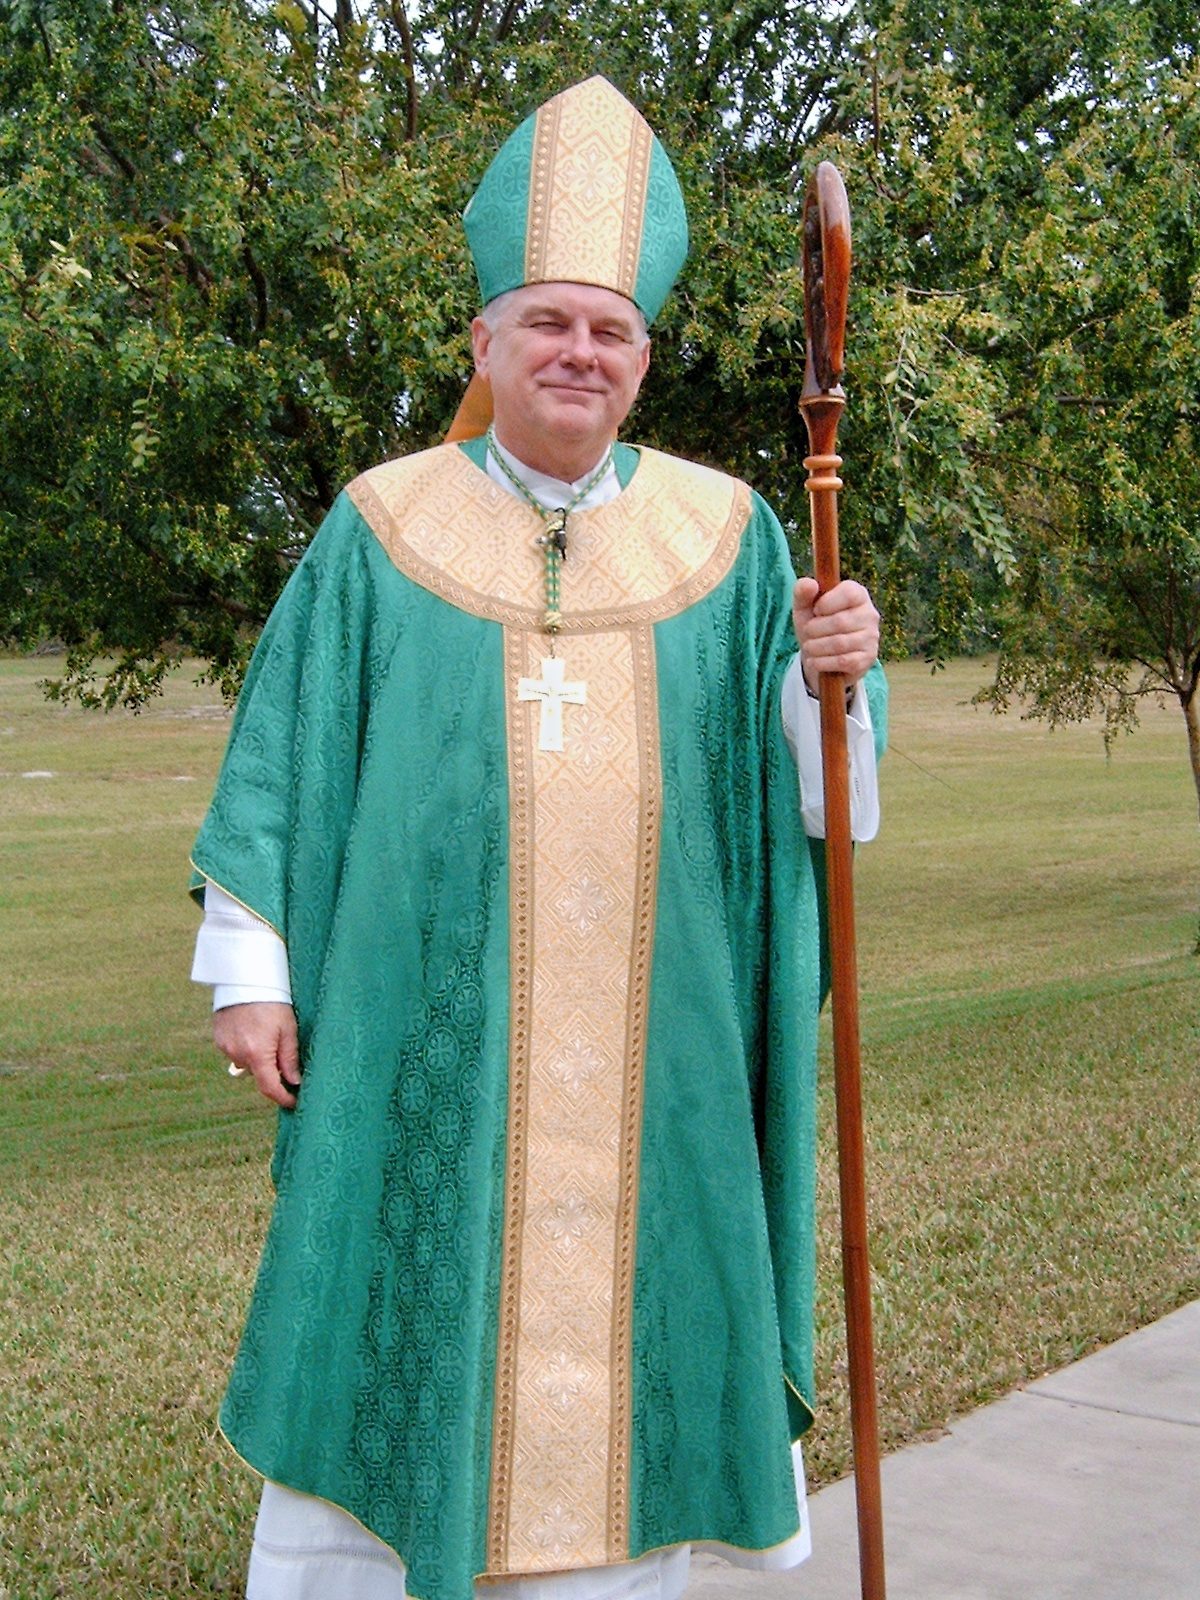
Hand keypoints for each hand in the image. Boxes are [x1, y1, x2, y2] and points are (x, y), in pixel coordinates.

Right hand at [213, 1002, 300, 1108]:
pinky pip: (236, 1051)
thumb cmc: (272, 1001)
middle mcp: (238, 1054)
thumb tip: (294, 1081)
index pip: (269, 1088)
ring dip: (257, 1056)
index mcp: (257, 1054)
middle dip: (272, 1068)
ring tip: (265, 1032)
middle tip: (282, 1049)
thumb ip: (290, 1058)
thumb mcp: (288, 1028)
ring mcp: (226, 1047)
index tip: (293, 1101)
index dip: (283, 1098)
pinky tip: (252, 1028)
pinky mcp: (219, 1039)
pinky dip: (245, 1046)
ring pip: (247, 1062)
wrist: (244, 978)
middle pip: (258, 1073)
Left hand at [792, 577, 879, 693]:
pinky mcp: (868, 658)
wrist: (823, 656)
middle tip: (807, 633)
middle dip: (815, 629)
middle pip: (840, 621)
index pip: (848, 593)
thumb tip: (810, 584)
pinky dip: (822, 662)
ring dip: (816, 647)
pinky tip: (814, 661)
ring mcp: (871, 638)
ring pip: (840, 643)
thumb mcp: (805, 607)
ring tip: (809, 647)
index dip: (826, 603)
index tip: (815, 611)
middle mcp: (870, 614)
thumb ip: (802, 592)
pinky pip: (843, 661)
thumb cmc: (816, 625)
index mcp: (858, 594)